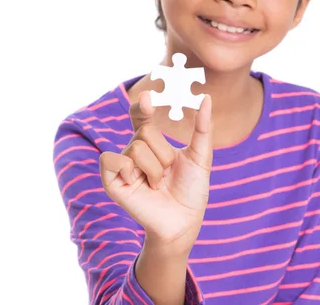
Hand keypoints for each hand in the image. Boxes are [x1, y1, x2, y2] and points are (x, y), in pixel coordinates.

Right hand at [99, 92, 212, 255]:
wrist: (185, 221)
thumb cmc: (192, 190)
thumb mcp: (200, 156)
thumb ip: (203, 127)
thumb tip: (207, 98)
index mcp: (152, 143)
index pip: (141, 117)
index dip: (141, 106)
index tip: (148, 97)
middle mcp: (135, 151)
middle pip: (145, 132)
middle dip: (164, 154)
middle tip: (167, 174)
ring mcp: (123, 167)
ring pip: (136, 147)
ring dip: (154, 169)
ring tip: (157, 185)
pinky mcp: (112, 182)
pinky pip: (112, 159)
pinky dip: (129, 170)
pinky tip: (137, 184)